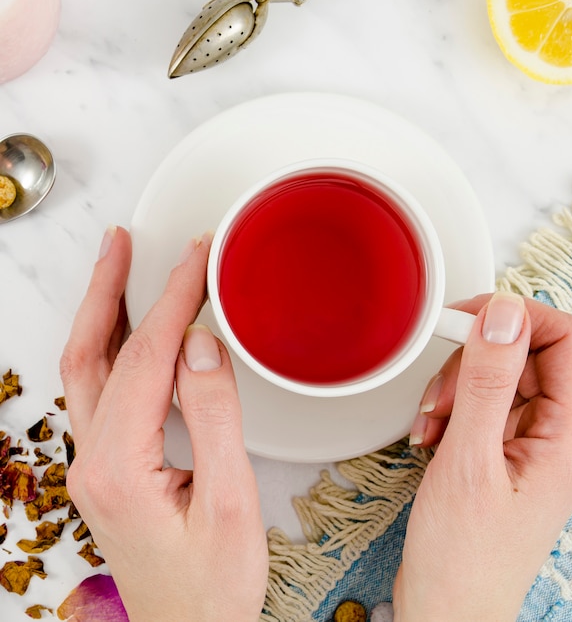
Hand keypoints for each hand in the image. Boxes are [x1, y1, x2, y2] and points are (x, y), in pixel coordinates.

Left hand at [60, 227, 267, 621]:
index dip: (174, 300)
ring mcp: (96, 463)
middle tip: (125, 242)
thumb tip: (203, 345)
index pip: (146, 357)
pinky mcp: (110, 465)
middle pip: (91, 352)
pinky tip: (130, 331)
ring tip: (121, 269)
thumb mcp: (229, 501)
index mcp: (118, 465)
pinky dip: (113, 346)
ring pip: (87, 368)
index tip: (198, 258)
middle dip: (109, 289)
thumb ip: (213, 417)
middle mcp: (92, 459)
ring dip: (103, 313)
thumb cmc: (212, 583)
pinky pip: (101, 390)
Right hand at [394, 292, 571, 620]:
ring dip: (455, 388)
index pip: (563, 339)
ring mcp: (527, 444)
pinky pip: (479, 405)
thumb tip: (504, 315)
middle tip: (440, 390)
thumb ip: (487, 381)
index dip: (516, 319)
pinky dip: (448, 410)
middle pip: (525, 355)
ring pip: (496, 378)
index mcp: (567, 435)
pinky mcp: (501, 452)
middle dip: (473, 363)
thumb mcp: (469, 459)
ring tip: (431, 424)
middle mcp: (556, 435)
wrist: (447, 608)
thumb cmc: (464, 556)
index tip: (468, 321)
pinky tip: (430, 437)